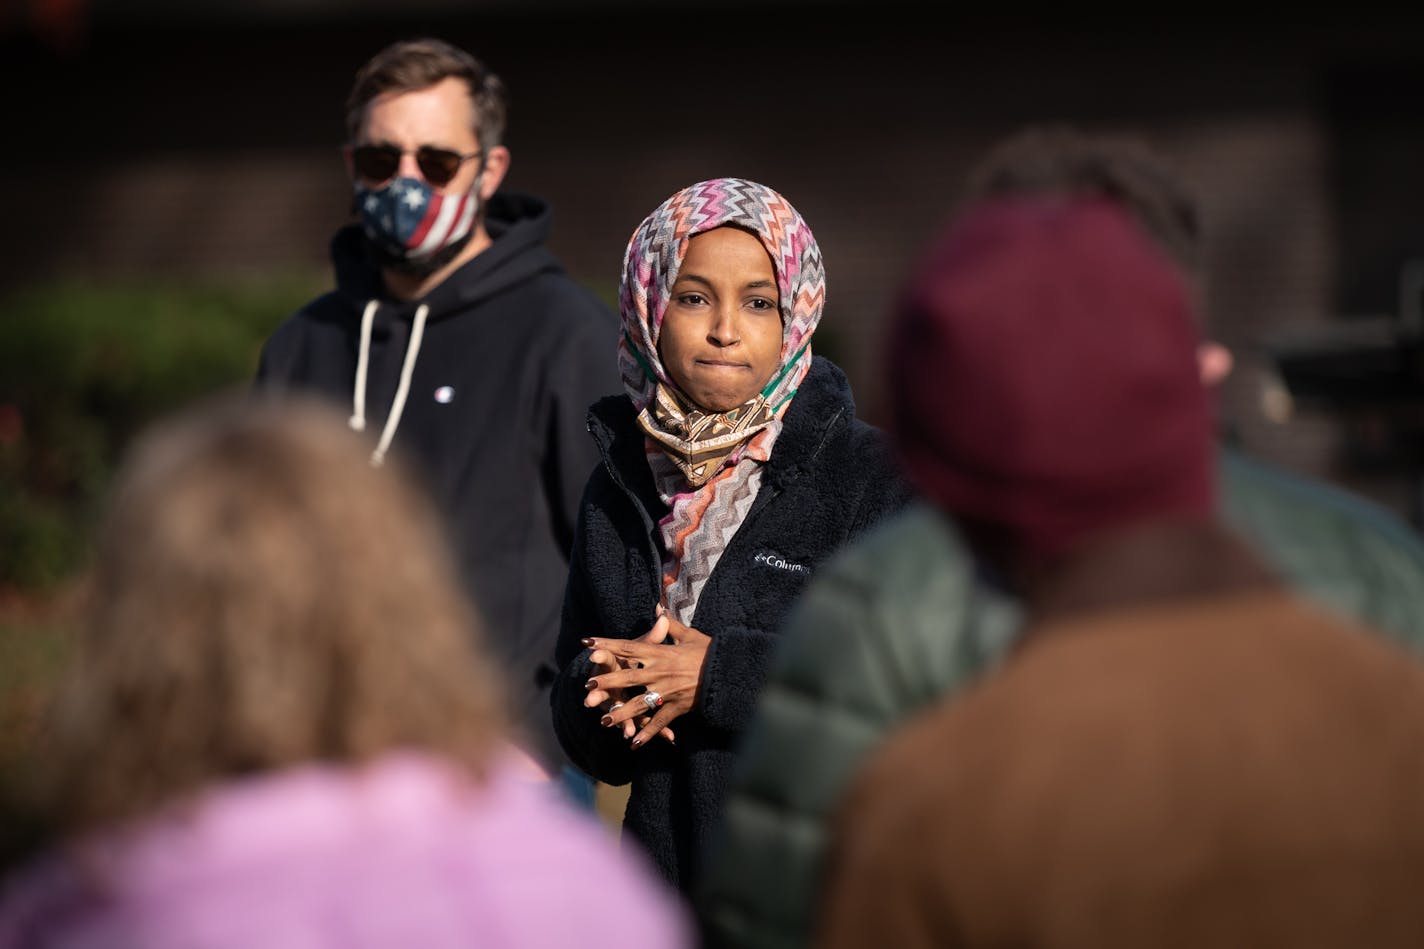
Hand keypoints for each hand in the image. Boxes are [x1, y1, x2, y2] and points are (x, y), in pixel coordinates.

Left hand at [582, 612, 710, 747]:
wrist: (730, 671)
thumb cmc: (709, 651)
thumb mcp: (689, 635)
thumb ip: (669, 625)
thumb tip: (657, 609)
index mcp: (660, 653)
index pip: (628, 647)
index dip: (606, 645)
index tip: (587, 644)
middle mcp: (660, 672)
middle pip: (628, 677)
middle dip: (607, 682)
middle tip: (587, 686)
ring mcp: (668, 691)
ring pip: (640, 703)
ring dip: (621, 713)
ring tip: (603, 721)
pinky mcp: (677, 707)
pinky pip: (659, 722)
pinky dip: (648, 734)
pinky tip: (634, 745)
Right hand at [583, 642, 658, 741]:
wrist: (620, 679)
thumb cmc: (633, 659)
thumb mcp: (642, 648)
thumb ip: (652, 636)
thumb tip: (662, 615)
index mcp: (614, 663)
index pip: (606, 657)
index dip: (601, 656)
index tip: (594, 653)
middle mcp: (611, 682)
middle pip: (604, 688)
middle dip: (597, 694)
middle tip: (589, 699)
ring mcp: (616, 699)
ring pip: (616, 708)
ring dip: (615, 718)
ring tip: (614, 726)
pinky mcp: (626, 713)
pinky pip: (633, 720)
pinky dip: (637, 729)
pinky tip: (634, 738)